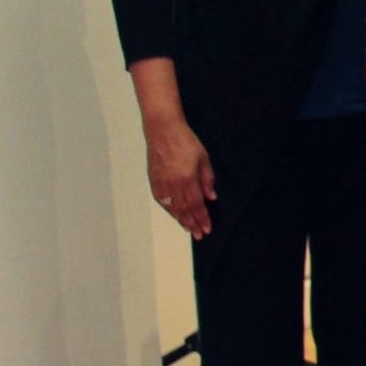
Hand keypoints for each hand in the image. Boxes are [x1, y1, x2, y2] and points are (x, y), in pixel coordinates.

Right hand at [145, 114, 217, 239]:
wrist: (162, 131)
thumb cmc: (185, 142)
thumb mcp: (203, 159)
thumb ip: (207, 180)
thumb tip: (211, 198)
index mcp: (187, 179)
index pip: (196, 205)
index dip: (202, 218)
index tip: (207, 228)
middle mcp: (172, 185)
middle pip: (184, 210)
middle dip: (193, 223)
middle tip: (199, 235)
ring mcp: (161, 184)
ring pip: (172, 208)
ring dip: (181, 220)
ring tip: (189, 228)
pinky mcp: (153, 181)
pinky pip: (162, 201)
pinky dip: (169, 210)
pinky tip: (175, 215)